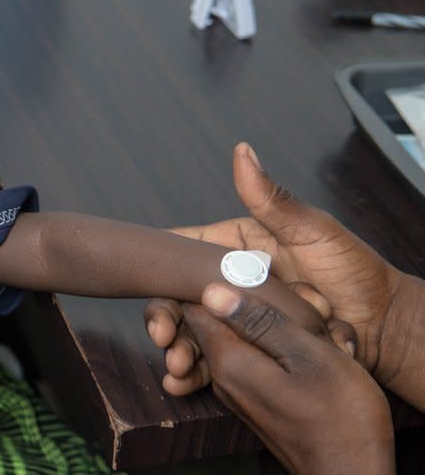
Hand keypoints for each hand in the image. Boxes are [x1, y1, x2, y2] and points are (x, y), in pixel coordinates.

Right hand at [163, 142, 401, 375]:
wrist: (384, 327)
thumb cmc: (356, 272)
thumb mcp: (314, 231)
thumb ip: (272, 199)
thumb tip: (243, 152)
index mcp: (235, 250)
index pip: (183, 254)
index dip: (160, 270)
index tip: (149, 287)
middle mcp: (229, 285)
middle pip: (179, 298)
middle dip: (164, 318)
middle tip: (162, 336)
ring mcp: (237, 319)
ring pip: (192, 332)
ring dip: (178, 350)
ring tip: (177, 366)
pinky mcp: (249, 350)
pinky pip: (216, 360)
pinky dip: (197, 373)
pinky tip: (183, 382)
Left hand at [186, 283, 394, 474]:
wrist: (352, 474)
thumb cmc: (340, 418)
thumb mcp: (309, 356)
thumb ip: (261, 321)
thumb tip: (209, 291)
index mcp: (228, 359)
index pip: (194, 305)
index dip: (218, 280)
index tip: (255, 273)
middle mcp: (224, 374)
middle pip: (222, 318)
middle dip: (261, 303)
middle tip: (309, 311)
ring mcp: (239, 387)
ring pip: (249, 336)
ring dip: (286, 327)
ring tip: (328, 336)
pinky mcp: (258, 396)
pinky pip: (263, 357)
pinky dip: (292, 349)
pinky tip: (328, 351)